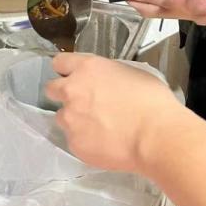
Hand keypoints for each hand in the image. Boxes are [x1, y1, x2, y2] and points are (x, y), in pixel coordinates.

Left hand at [46, 53, 181, 172]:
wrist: (154, 135)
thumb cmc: (152, 101)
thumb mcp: (133, 73)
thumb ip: (109, 75)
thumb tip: (103, 83)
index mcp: (88, 69)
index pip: (60, 62)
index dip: (67, 70)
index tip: (74, 76)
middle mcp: (72, 91)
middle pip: (52, 89)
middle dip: (65, 94)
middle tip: (85, 102)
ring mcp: (70, 119)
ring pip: (63, 117)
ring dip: (76, 119)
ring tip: (100, 126)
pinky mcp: (74, 143)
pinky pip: (74, 139)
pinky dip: (86, 140)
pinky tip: (106, 141)